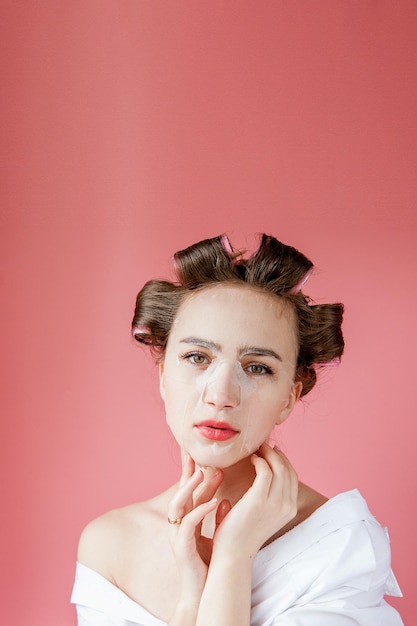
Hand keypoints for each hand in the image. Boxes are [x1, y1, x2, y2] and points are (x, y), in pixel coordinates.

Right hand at [167, 455, 224, 596]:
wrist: (203, 591)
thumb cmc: (209, 562)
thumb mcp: (214, 534)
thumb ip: (217, 517)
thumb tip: (225, 499)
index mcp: (188, 520)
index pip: (190, 492)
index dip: (195, 473)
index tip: (203, 456)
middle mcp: (179, 524)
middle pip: (180, 493)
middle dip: (188, 473)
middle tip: (198, 455)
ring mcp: (178, 535)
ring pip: (178, 505)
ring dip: (189, 488)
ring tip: (202, 473)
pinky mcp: (182, 547)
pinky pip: (188, 525)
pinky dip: (200, 512)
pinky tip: (213, 502)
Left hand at [211, 443, 297, 559]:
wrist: (233, 553)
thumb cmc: (242, 532)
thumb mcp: (264, 514)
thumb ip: (269, 496)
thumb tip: (266, 473)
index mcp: (290, 509)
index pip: (292, 477)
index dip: (283, 461)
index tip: (271, 451)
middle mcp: (287, 506)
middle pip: (287, 469)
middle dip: (276, 454)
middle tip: (263, 445)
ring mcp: (275, 503)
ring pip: (278, 467)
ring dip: (268, 454)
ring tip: (257, 449)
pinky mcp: (259, 500)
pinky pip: (265, 471)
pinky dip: (260, 461)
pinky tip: (251, 460)